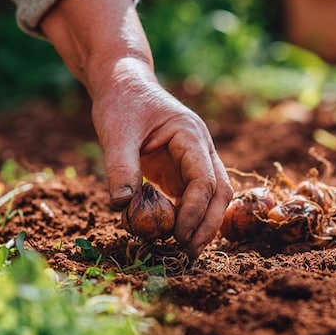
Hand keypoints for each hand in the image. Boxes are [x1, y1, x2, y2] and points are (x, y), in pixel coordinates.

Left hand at [40, 0, 231, 255]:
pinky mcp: (181, 169)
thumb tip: (122, 208)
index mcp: (191, 134)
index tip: (177, 236)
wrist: (122, 81)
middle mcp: (200, 148)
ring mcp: (194, 159)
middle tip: (188, 253)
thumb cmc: (121, 102)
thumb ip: (120, 169)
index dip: (195, 211)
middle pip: (220, 191)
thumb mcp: (115, 133)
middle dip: (208, 225)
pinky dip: (187, 217)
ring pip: (212, 197)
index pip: (204, 179)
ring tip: (184, 250)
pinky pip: (192, 197)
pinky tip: (173, 235)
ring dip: (202, 224)